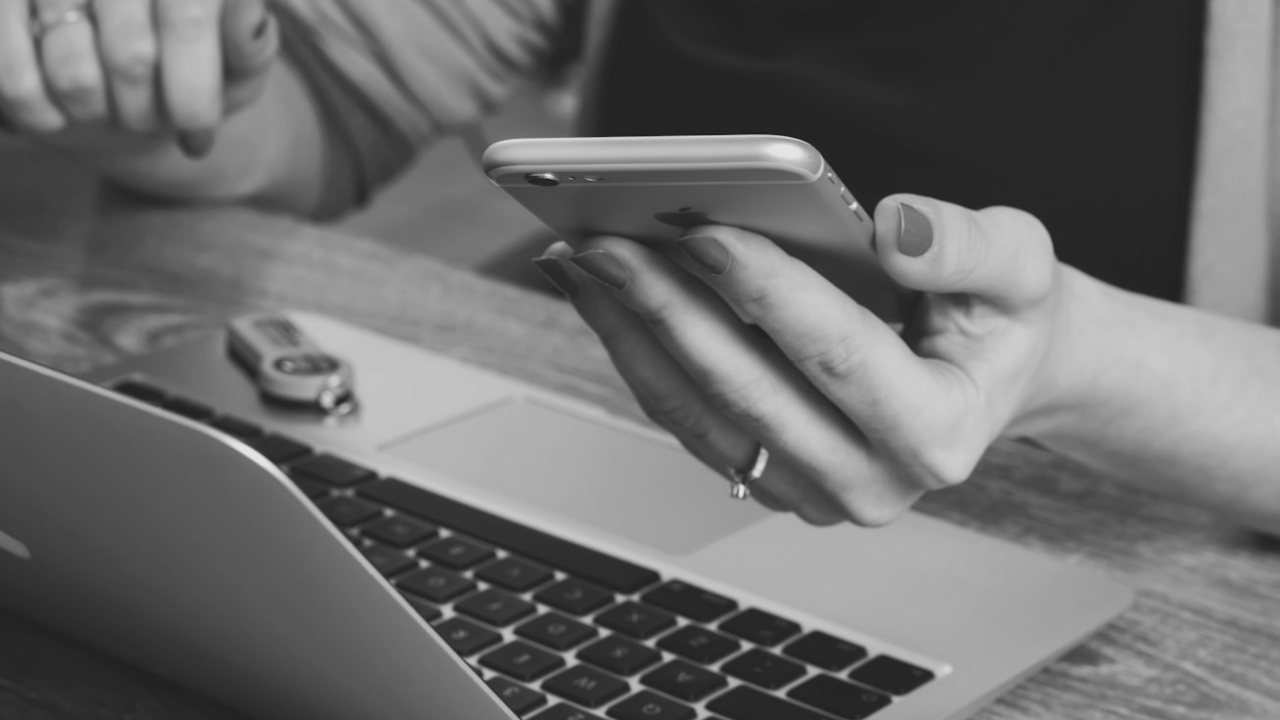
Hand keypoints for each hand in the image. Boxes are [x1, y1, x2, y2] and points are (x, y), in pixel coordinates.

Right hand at [0, 0, 277, 155]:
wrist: (132, 74)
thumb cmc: (194, 67)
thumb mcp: (237, 63)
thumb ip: (249, 42)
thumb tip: (248, 11)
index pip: (186, 18)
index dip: (194, 93)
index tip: (198, 140)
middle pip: (132, 58)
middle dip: (146, 114)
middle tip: (148, 124)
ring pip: (75, 74)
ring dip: (97, 115)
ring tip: (106, 112)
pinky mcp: (4, 3)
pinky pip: (13, 75)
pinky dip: (37, 111)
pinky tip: (54, 118)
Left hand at [534, 195, 1071, 525]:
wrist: (991, 380)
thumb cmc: (1001, 321)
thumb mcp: (1022, 267)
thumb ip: (970, 245)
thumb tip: (894, 228)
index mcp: (939, 433)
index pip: (837, 356)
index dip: (767, 293)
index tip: (704, 231)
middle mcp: (870, 482)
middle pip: (746, 391)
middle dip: (668, 310)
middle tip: (605, 242)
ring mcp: (812, 493)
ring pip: (698, 414)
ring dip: (632, 334)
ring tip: (583, 261)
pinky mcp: (769, 480)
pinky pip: (687, 420)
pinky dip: (639, 354)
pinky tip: (606, 297)